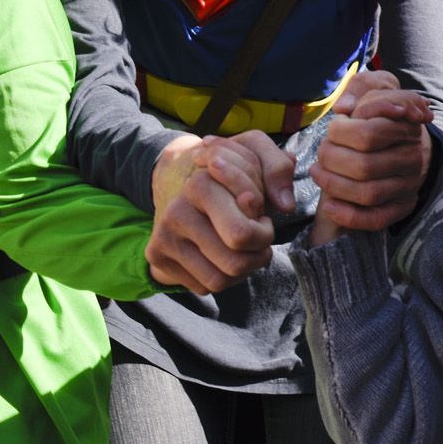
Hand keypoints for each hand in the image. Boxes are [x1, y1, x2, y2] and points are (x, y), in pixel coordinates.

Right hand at [146, 134, 281, 293]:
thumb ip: (278, 169)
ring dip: (242, 269)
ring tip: (242, 246)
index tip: (259, 215)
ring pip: (220, 279)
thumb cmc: (233, 177)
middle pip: (234, 261)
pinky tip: (222, 255)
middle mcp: (177, 210)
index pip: (244, 233)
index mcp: (201, 184)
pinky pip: (203, 286)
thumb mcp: (258, 157)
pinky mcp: (156, 256)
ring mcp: (164, 235)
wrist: (184, 182)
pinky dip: (222, 278)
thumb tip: (285, 205)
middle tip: (258, 237)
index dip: (264, 230)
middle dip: (257, 255)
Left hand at [309, 71, 434, 241]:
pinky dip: (348, 215)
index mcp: (407, 126)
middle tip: (322, 151)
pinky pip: (376, 219)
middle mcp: (413, 157)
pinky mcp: (402, 205)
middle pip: (364, 166)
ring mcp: (409, 184)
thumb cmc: (381, 113)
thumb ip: (360, 88)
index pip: (370, 133)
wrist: (404, 141)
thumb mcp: (375, 88)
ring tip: (318, 173)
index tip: (335, 126)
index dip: (341, 132)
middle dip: (331, 159)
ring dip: (333, 185)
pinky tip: (329, 205)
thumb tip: (344, 109)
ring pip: (368, 194)